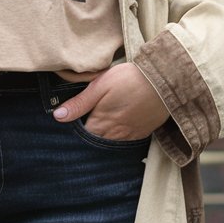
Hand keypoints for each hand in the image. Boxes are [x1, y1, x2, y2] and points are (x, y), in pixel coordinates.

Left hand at [52, 63, 168, 140]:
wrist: (165, 80)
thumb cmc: (130, 79)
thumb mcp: (100, 86)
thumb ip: (80, 103)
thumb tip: (58, 116)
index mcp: (100, 123)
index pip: (82, 136)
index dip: (76, 131)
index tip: (73, 124)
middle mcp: (114, 134)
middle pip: (97, 142)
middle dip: (90, 137)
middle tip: (87, 125)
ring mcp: (130, 135)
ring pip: (112, 143)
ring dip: (105, 137)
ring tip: (103, 126)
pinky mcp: (143, 133)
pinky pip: (127, 141)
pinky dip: (120, 137)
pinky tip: (119, 127)